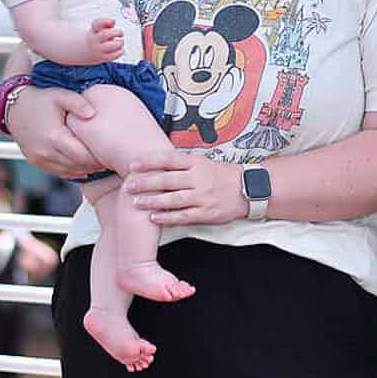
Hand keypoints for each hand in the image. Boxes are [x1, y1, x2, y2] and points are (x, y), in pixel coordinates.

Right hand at [4, 85, 100, 177]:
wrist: (15, 107)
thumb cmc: (40, 100)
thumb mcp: (61, 95)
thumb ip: (79, 103)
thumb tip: (93, 114)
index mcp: (54, 137)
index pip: (82, 156)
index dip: (97, 157)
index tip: (109, 152)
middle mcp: (45, 152)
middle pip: (77, 166)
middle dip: (94, 164)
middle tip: (108, 159)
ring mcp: (40, 159)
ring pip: (69, 172)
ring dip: (84, 169)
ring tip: (98, 163)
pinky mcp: (37, 162)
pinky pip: (59, 172)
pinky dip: (72, 170)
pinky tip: (83, 166)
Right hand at [86, 17, 123, 61]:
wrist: (85, 51)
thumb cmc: (96, 38)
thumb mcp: (98, 29)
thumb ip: (106, 23)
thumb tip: (113, 21)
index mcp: (93, 31)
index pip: (97, 23)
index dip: (106, 21)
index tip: (113, 21)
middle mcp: (94, 40)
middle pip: (105, 34)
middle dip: (117, 32)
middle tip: (120, 33)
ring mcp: (98, 50)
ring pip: (111, 46)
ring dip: (120, 43)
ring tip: (120, 42)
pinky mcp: (102, 58)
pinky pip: (113, 56)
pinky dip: (120, 52)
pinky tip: (121, 49)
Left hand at [124, 152, 246, 226]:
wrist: (248, 189)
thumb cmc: (221, 175)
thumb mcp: (203, 163)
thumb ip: (181, 164)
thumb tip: (154, 163)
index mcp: (196, 163)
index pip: (169, 160)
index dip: (149, 162)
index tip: (132, 165)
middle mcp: (198, 178)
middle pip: (166, 180)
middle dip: (145, 183)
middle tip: (128, 186)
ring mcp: (202, 197)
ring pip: (172, 199)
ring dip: (152, 202)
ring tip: (136, 203)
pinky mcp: (206, 213)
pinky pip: (182, 216)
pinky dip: (167, 217)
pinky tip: (154, 218)